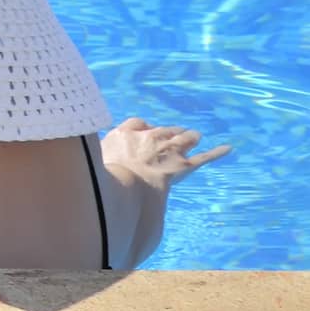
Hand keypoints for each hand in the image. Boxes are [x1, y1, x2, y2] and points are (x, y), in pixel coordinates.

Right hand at [101, 117, 231, 189]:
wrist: (130, 186)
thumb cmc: (107, 176)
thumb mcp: (93, 161)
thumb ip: (94, 158)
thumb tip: (82, 161)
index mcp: (126, 133)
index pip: (138, 124)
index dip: (144, 128)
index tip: (145, 132)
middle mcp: (149, 136)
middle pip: (164, 129)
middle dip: (170, 132)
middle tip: (173, 135)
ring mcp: (168, 150)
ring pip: (184, 138)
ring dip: (190, 136)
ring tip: (195, 135)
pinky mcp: (184, 166)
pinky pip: (204, 157)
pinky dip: (217, 153)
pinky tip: (228, 148)